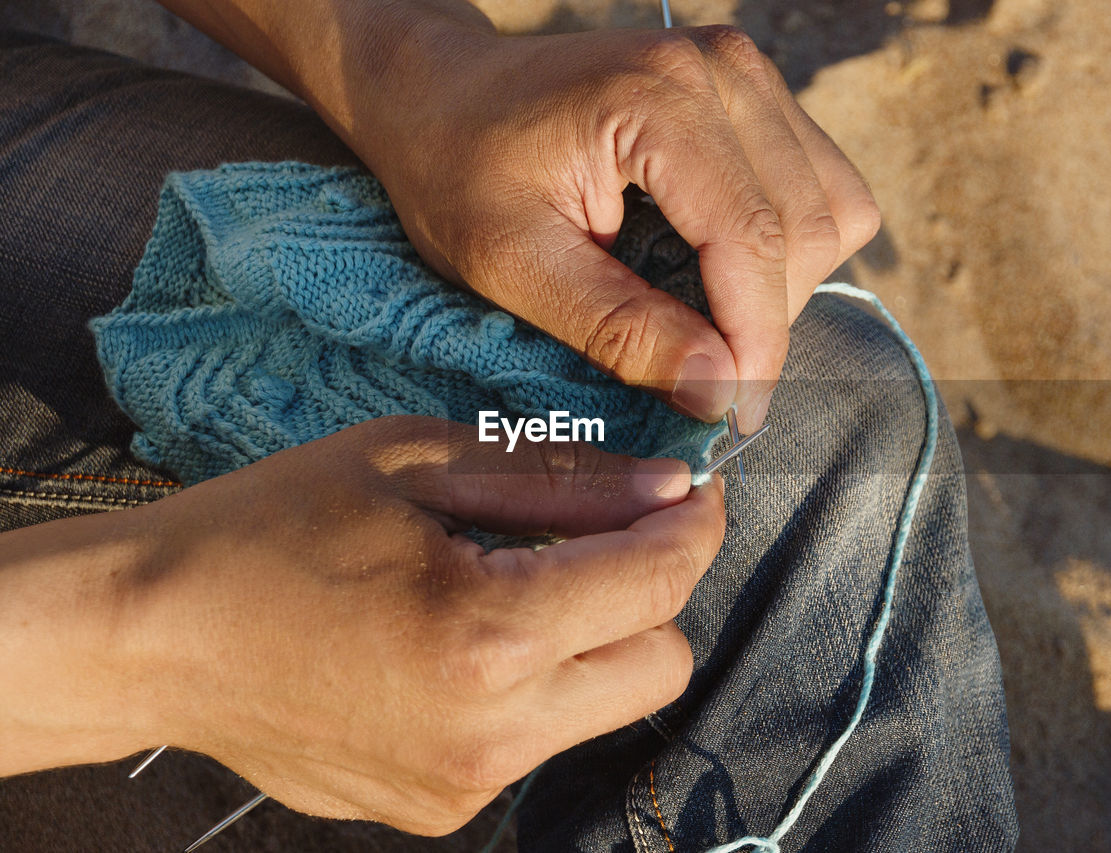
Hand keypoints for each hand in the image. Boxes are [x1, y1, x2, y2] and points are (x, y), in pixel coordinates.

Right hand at [0, 417, 723, 834]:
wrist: (152, 636)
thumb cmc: (269, 528)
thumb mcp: (415, 463)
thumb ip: (558, 479)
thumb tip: (667, 488)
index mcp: (488, 634)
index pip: (656, 582)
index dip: (694, 526)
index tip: (693, 491)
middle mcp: (493, 730)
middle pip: (660, 663)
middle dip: (654, 592)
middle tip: (608, 534)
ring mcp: (464, 784)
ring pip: (604, 708)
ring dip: (597, 640)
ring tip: (523, 582)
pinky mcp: (437, 808)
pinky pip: (535, 741)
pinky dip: (534, 687)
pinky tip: (465, 640)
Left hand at [339, 14, 880, 430]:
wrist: (440, 93)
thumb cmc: (456, 170)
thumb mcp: (511, 264)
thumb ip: (618, 327)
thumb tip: (718, 390)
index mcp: (657, 98)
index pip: (754, 240)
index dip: (757, 343)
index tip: (735, 416)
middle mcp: (719, 69)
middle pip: (809, 226)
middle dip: (766, 320)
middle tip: (706, 378)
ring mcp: (742, 70)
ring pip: (833, 207)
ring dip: (784, 285)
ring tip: (708, 320)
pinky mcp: (750, 90)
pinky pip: (820, 185)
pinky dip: (787, 247)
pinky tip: (719, 271)